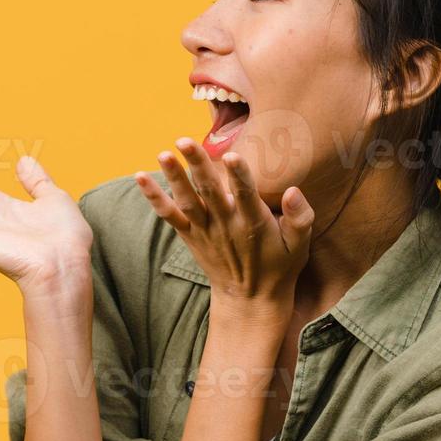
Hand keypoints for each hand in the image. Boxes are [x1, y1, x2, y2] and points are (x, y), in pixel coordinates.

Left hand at [134, 138, 313, 310]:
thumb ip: (300, 218)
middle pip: (210, 191)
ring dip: (174, 177)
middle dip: (198, 165)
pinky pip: (169, 216)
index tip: (232, 156)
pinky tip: (140, 176)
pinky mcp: (190, 235)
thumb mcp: (299, 246)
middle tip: (185, 141)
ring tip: (163, 153)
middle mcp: (226, 225)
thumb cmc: (279, 266)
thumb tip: (294, 192)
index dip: (239, 176)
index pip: (246, 195)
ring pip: (187, 201)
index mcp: (253, 223)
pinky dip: (154, 198)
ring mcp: (204, 230)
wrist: (249, 299)